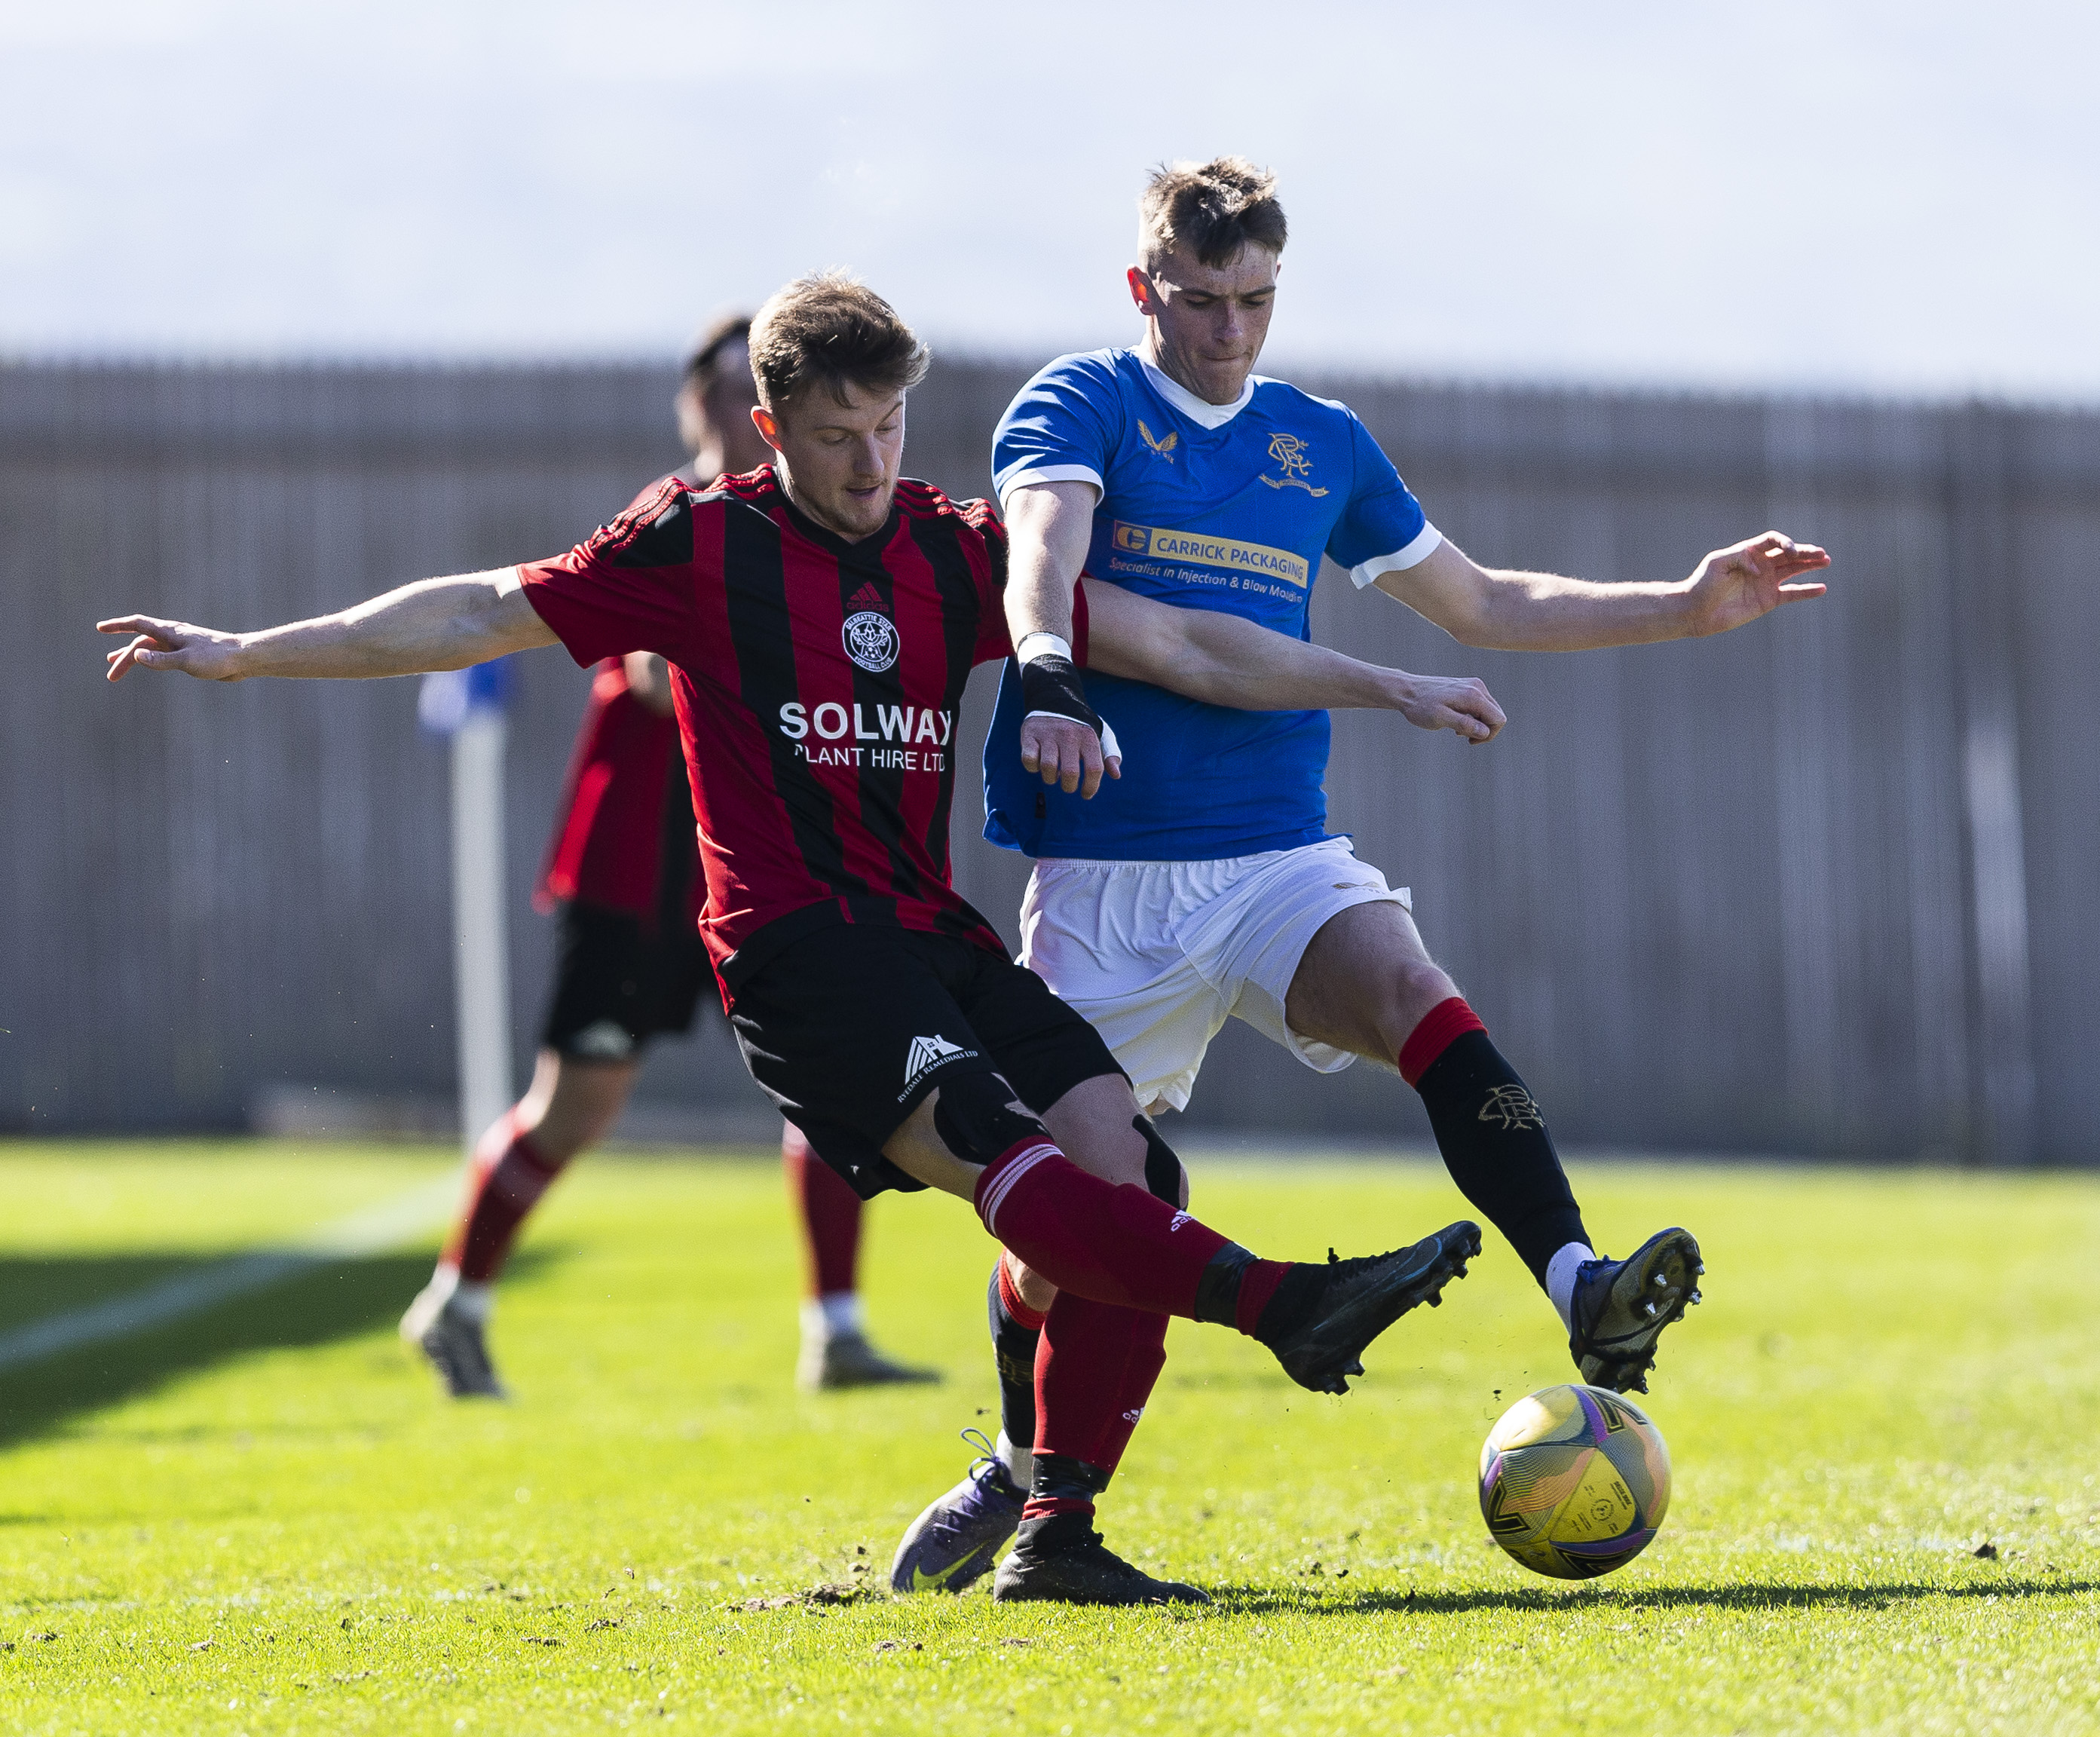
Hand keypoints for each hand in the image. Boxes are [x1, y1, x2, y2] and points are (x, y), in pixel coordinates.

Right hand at [98, 615, 246, 681]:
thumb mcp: (187, 661)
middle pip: (140, 644)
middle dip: (124, 658)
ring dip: (133, 659)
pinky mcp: (188, 654)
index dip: (117, 625)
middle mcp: (172, 635)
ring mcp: (179, 644)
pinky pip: (162, 656)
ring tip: (116, 668)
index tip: (100, 628)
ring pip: (150, 651)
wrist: (243, 659)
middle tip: (111, 675)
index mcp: (169, 632)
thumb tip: (136, 656)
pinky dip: (150, 661)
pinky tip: (147, 665)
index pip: (137, 624)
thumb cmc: (217, 657)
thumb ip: (161, 660)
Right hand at [1020, 714, 1121, 798]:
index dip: (1091, 786)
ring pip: (1048, 768)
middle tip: (1068, 786)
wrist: (1054, 701)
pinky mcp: (1029, 734)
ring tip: (1054, 775)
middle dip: (1069, 787)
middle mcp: (1069, 734)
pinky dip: (1033, 768)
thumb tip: (1116, 775)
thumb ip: (1110, 755)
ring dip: (1050, 778)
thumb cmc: (1080, 729)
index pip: (1094, 768)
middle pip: (1070, 772)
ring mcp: (1048, 734)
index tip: (1086, 794)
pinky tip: (1038, 764)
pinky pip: (1028, 759)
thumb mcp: (1100, 736)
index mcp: (1088, 737)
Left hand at [1395, 673, 1505, 742]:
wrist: (1407, 690)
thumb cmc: (1420, 706)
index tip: (1470, 741)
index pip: (1498, 719)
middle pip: (1496, 715)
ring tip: (1457, 730)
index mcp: (1473, 695)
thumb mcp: (1440, 719)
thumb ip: (1463, 724)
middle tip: (1463, 737)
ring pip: (1489, 711)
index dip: (1489, 735)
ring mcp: (1473, 685)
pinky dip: (1473, 716)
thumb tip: (1484, 732)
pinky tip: (1456, 721)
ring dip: (1478, 724)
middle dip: (1484, 730)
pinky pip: (1480, 705)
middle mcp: (1477, 687)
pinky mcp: (1467, 686)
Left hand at [1684, 532, 1829, 636]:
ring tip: (1826, 561)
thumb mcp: (1717, 563)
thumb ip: (1739, 557)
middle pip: (1788, 554)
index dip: (1785, 543)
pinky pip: (1792, 594)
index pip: (1773, 541)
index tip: (1790, 552)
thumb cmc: (1701, 584)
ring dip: (1810, 565)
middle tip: (1822, 553)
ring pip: (1794, 570)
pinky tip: (1822, 588)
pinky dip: (1807, 591)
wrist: (1695, 612)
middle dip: (1805, 552)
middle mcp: (1760, 565)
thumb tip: (1759, 567)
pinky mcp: (1768, 600)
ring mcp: (1766, 583)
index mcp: (1748, 552)